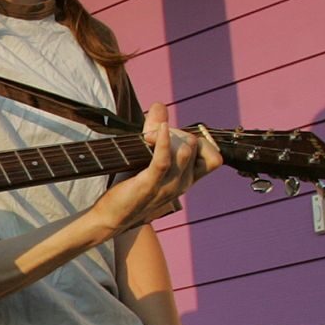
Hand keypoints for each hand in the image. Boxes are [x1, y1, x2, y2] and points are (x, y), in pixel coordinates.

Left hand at [92, 105, 220, 234]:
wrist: (111, 218)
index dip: (200, 141)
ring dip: (168, 136)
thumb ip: (156, 133)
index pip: (214, 158)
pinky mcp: (150, 184)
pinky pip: (164, 159)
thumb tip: (159, 105)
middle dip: (177, 132)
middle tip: (151, 135)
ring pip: (185, 150)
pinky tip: (159, 130)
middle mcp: (183, 183)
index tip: (176, 138)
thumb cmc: (130, 189)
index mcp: (187, 180)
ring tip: (147, 137)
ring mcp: (169, 186)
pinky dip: (163, 140)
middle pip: (195, 145)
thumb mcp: (149, 161)